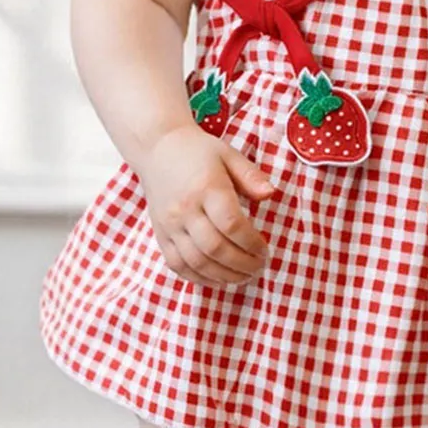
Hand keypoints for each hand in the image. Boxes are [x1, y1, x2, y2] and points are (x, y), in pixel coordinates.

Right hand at [136, 125, 276, 285]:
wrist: (157, 148)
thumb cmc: (198, 152)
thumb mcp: (228, 155)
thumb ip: (251, 176)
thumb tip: (270, 194)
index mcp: (206, 188)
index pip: (231, 224)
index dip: (251, 243)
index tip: (265, 250)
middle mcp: (185, 209)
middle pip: (214, 248)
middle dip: (241, 264)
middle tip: (258, 268)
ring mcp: (170, 224)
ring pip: (196, 262)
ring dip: (223, 276)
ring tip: (243, 278)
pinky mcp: (160, 234)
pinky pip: (177, 265)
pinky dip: (199, 278)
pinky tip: (218, 279)